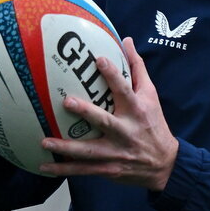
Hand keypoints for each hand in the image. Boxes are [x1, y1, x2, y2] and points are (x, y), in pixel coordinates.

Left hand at [38, 37, 178, 190]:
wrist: (165, 164)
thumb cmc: (154, 124)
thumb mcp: (151, 96)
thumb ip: (137, 68)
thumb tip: (127, 40)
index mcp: (137, 111)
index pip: (125, 90)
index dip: (113, 75)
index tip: (99, 60)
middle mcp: (127, 131)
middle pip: (105, 122)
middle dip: (87, 113)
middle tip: (67, 101)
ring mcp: (117, 152)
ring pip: (90, 150)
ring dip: (67, 147)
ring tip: (45, 141)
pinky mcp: (109, 168)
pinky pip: (84, 170)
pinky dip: (64, 169)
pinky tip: (44, 166)